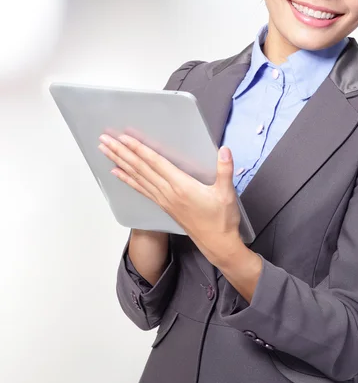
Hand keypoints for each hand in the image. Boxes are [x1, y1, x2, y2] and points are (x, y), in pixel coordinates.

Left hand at [98, 133, 241, 263]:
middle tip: (104, 140)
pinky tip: (118, 173)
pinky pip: (141, 189)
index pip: (155, 163)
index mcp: (182, 186)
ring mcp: (164, 200)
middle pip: (140, 168)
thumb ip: (225, 170)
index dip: (139, 149)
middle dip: (121, 152)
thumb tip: (225, 150)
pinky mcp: (164, 206)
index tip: (124, 138)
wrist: (217, 244)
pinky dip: (128, 180)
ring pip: (137, 177)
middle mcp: (168, 192)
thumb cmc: (222, 219)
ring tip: (105, 151)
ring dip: (120, 163)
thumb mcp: (227, 193)